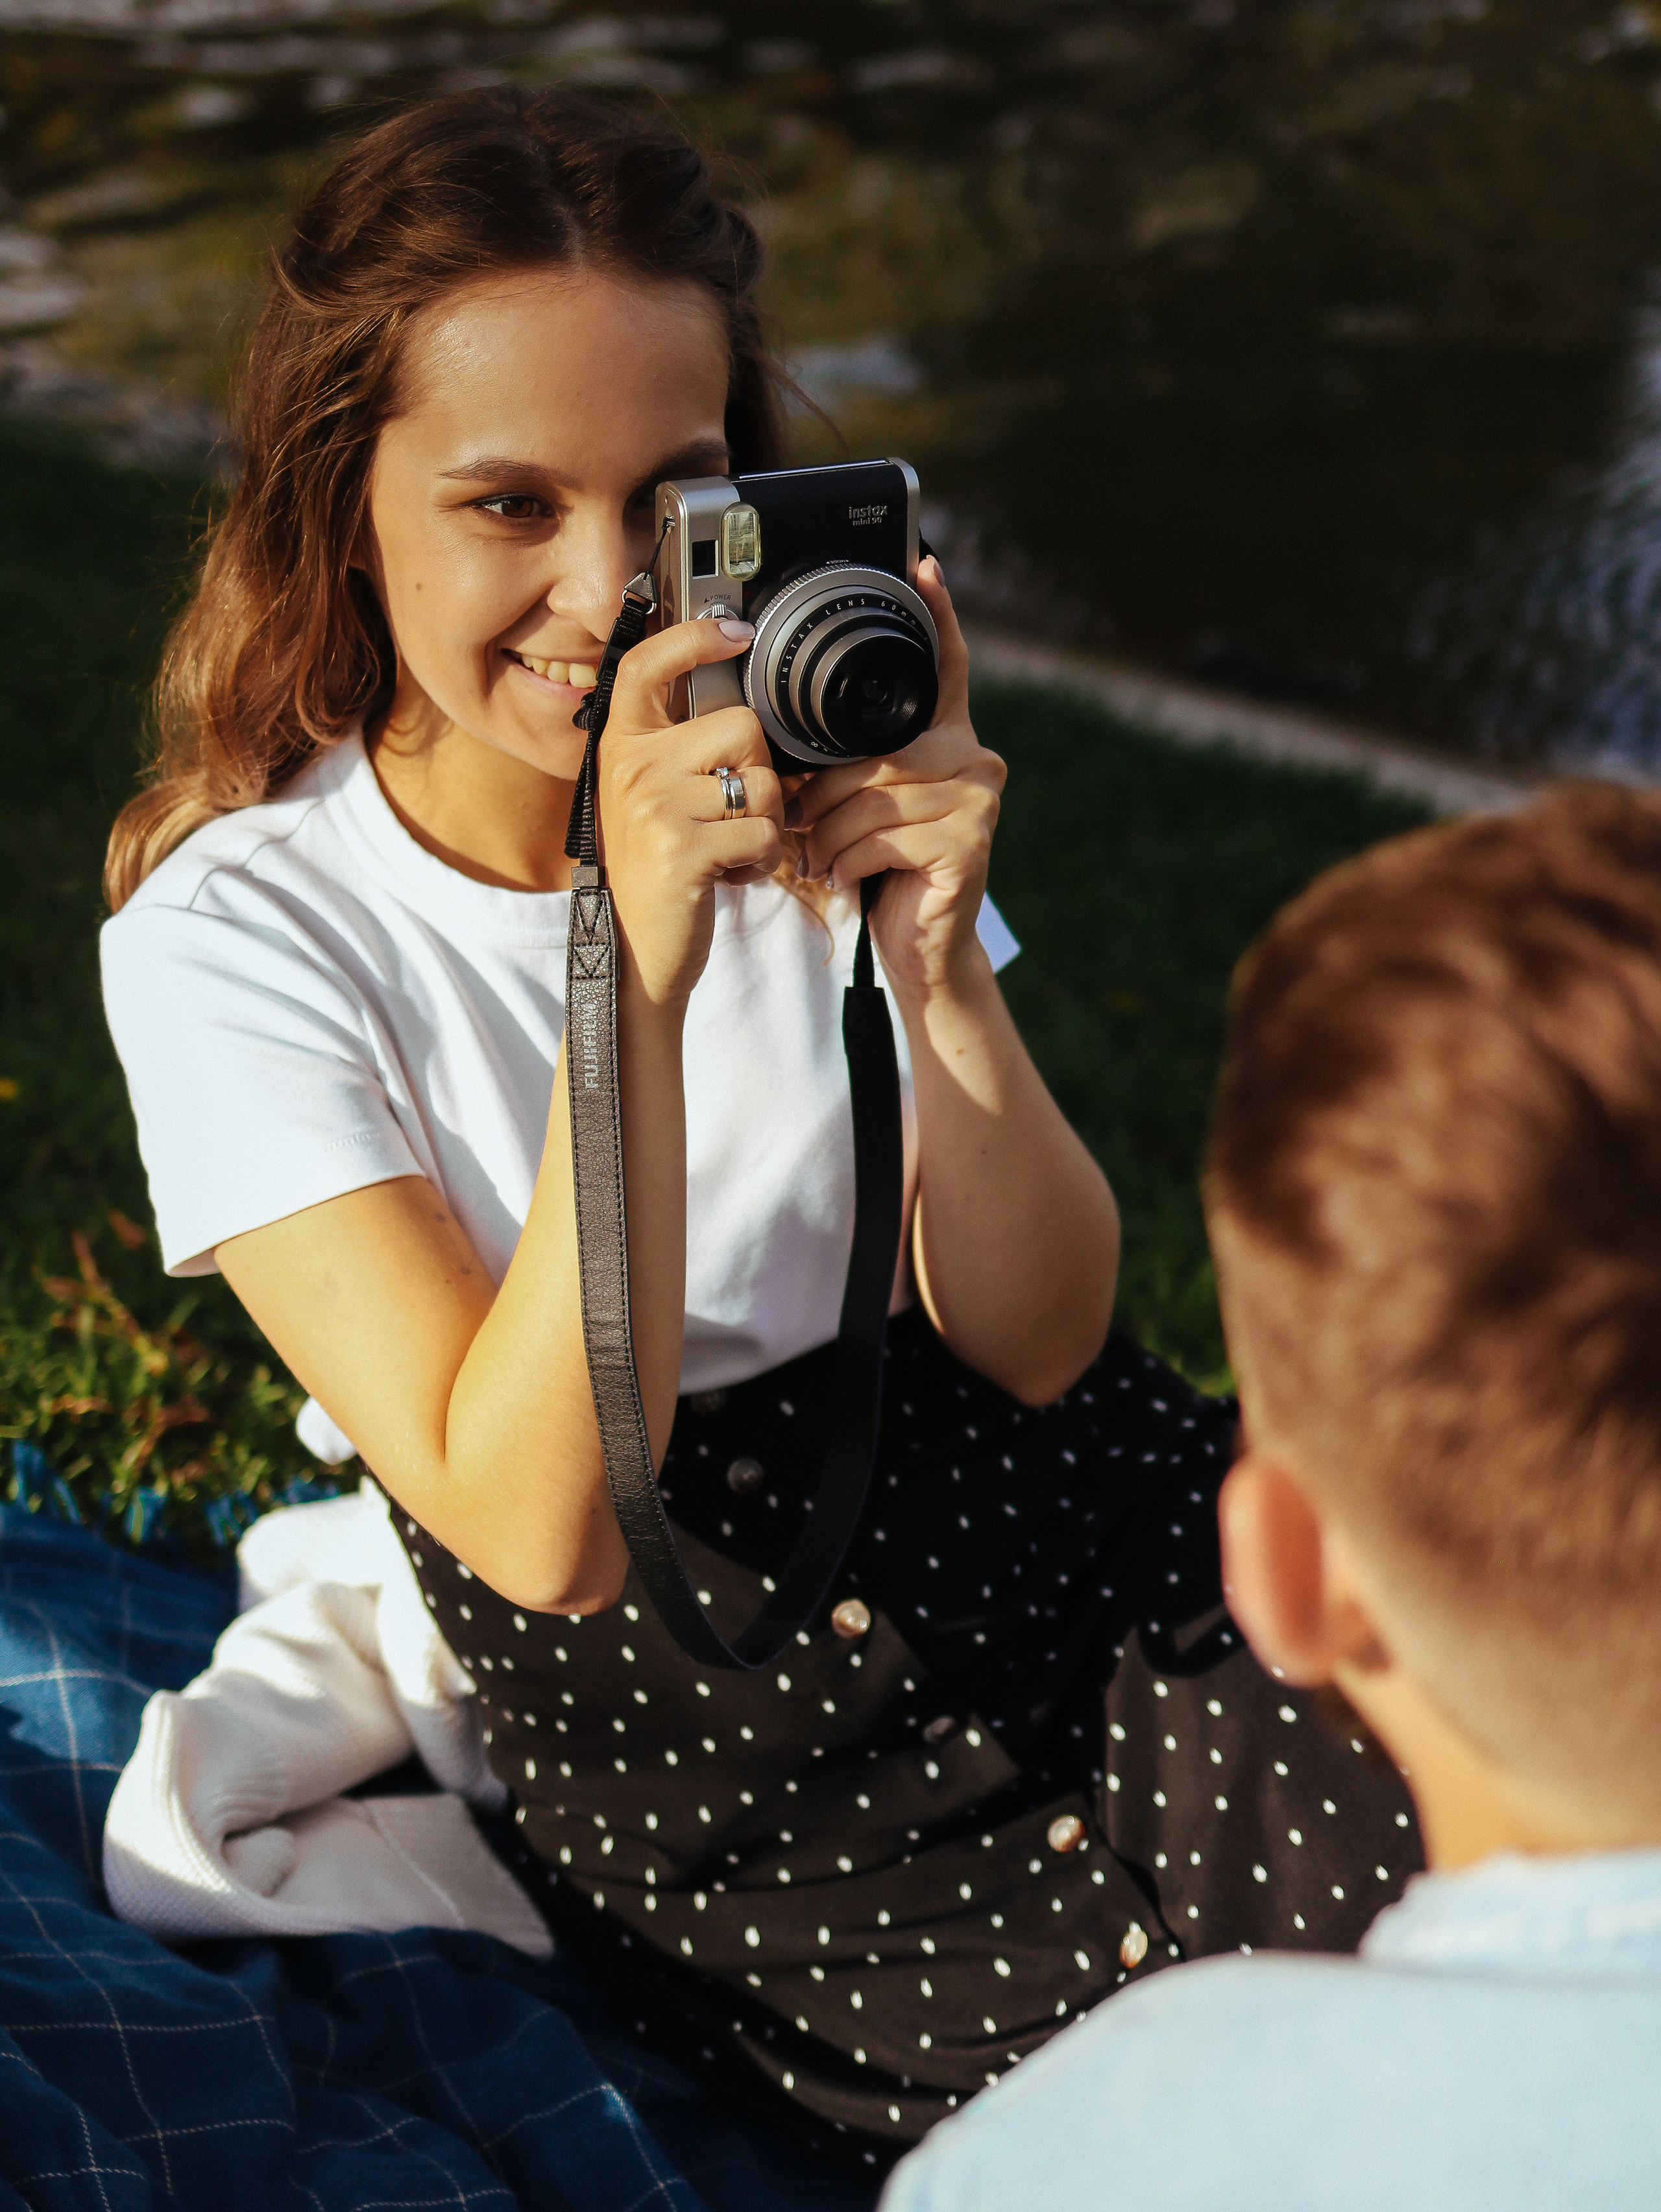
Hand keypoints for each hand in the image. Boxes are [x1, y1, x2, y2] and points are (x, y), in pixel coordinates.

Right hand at [596, 617, 784, 1009]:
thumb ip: (678, 751)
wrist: (631, 954)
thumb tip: (743, 713)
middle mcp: (631, 767)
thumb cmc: (652, 874)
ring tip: (731, 848)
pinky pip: (764, 833)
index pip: (649, 665)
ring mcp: (654, 806)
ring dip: (766, 823)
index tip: (735, 631)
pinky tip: (732, 874)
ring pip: (762, 784)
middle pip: (741, 726)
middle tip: (736, 814)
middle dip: (760, 773)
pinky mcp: (681, 849)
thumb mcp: (650, 799)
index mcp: (622, 746)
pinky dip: (763, 861)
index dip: (694, 637)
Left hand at [786, 558, 1004, 1000]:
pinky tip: (848, 878)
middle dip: (822, 794)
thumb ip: (843, 764)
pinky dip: (848, 861)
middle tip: (801, 827)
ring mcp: (978, 799)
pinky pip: (881, 836)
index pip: (945, 665)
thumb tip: (786, 743)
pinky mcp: (970, 842)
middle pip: (875, 751)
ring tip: (823, 860)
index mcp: (946, 738)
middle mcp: (974, 758)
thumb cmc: (877, 873)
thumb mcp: (852, 807)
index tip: (924, 563)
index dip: (937, 614)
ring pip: (871, 795)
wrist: (915, 947)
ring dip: (828, 835)